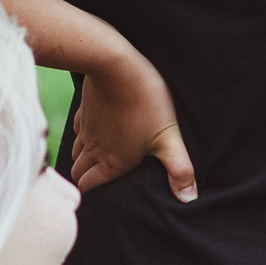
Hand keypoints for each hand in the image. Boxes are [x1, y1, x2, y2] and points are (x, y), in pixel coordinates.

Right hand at [69, 51, 197, 199]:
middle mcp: (93, 149)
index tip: (101, 194)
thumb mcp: (168, 137)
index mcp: (112, 162)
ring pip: (76, 152)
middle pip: (78, 173)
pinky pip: (78, 130)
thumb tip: (189, 199)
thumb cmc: (145, 102)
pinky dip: (84, 135)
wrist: (116, 65)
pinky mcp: (84, 110)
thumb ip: (179, 169)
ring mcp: (86, 129)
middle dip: (86, 178)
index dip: (91, 192)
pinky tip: (97, 130)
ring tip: (99, 158)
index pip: (88, 187)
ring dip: (84, 158)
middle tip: (99, 178)